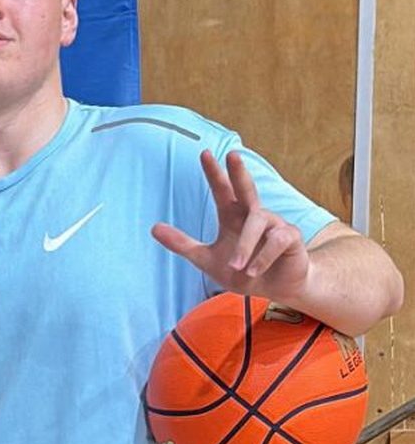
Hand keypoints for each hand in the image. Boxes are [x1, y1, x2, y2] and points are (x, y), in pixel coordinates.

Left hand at [151, 150, 310, 302]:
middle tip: (232, 154)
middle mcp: (254, 215)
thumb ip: (182, 244)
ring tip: (238, 267)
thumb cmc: (243, 271)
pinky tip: (255, 270)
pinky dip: (263, 257)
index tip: (204, 154)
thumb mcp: (206, 259)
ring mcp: (274, 224)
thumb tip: (153, 227)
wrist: (275, 289)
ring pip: (258, 221)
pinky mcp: (290, 237)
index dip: (214, 173)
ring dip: (246, 246)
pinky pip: (276, 240)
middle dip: (239, 172)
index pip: (222, 191)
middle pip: (246, 188)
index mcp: (233, 217)